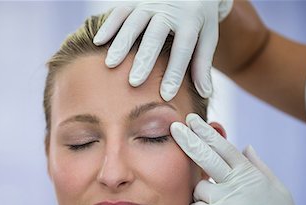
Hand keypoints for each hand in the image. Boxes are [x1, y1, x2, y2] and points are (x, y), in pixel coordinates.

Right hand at [93, 0, 232, 100]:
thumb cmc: (198, 19)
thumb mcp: (207, 37)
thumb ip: (202, 64)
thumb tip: (205, 93)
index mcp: (191, 19)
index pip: (183, 49)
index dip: (174, 73)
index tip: (166, 95)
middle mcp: (170, 9)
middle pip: (155, 36)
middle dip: (144, 60)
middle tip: (134, 82)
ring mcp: (151, 2)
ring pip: (134, 23)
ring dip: (121, 44)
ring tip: (111, 65)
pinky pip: (120, 11)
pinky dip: (108, 26)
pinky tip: (98, 42)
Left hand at [170, 113, 305, 204]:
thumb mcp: (277, 189)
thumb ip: (258, 166)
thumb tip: (245, 146)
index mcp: (252, 174)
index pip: (225, 147)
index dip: (207, 132)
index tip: (192, 120)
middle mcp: (238, 184)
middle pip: (207, 156)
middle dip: (189, 139)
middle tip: (175, 127)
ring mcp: (227, 202)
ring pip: (198, 188)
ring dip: (201, 195)